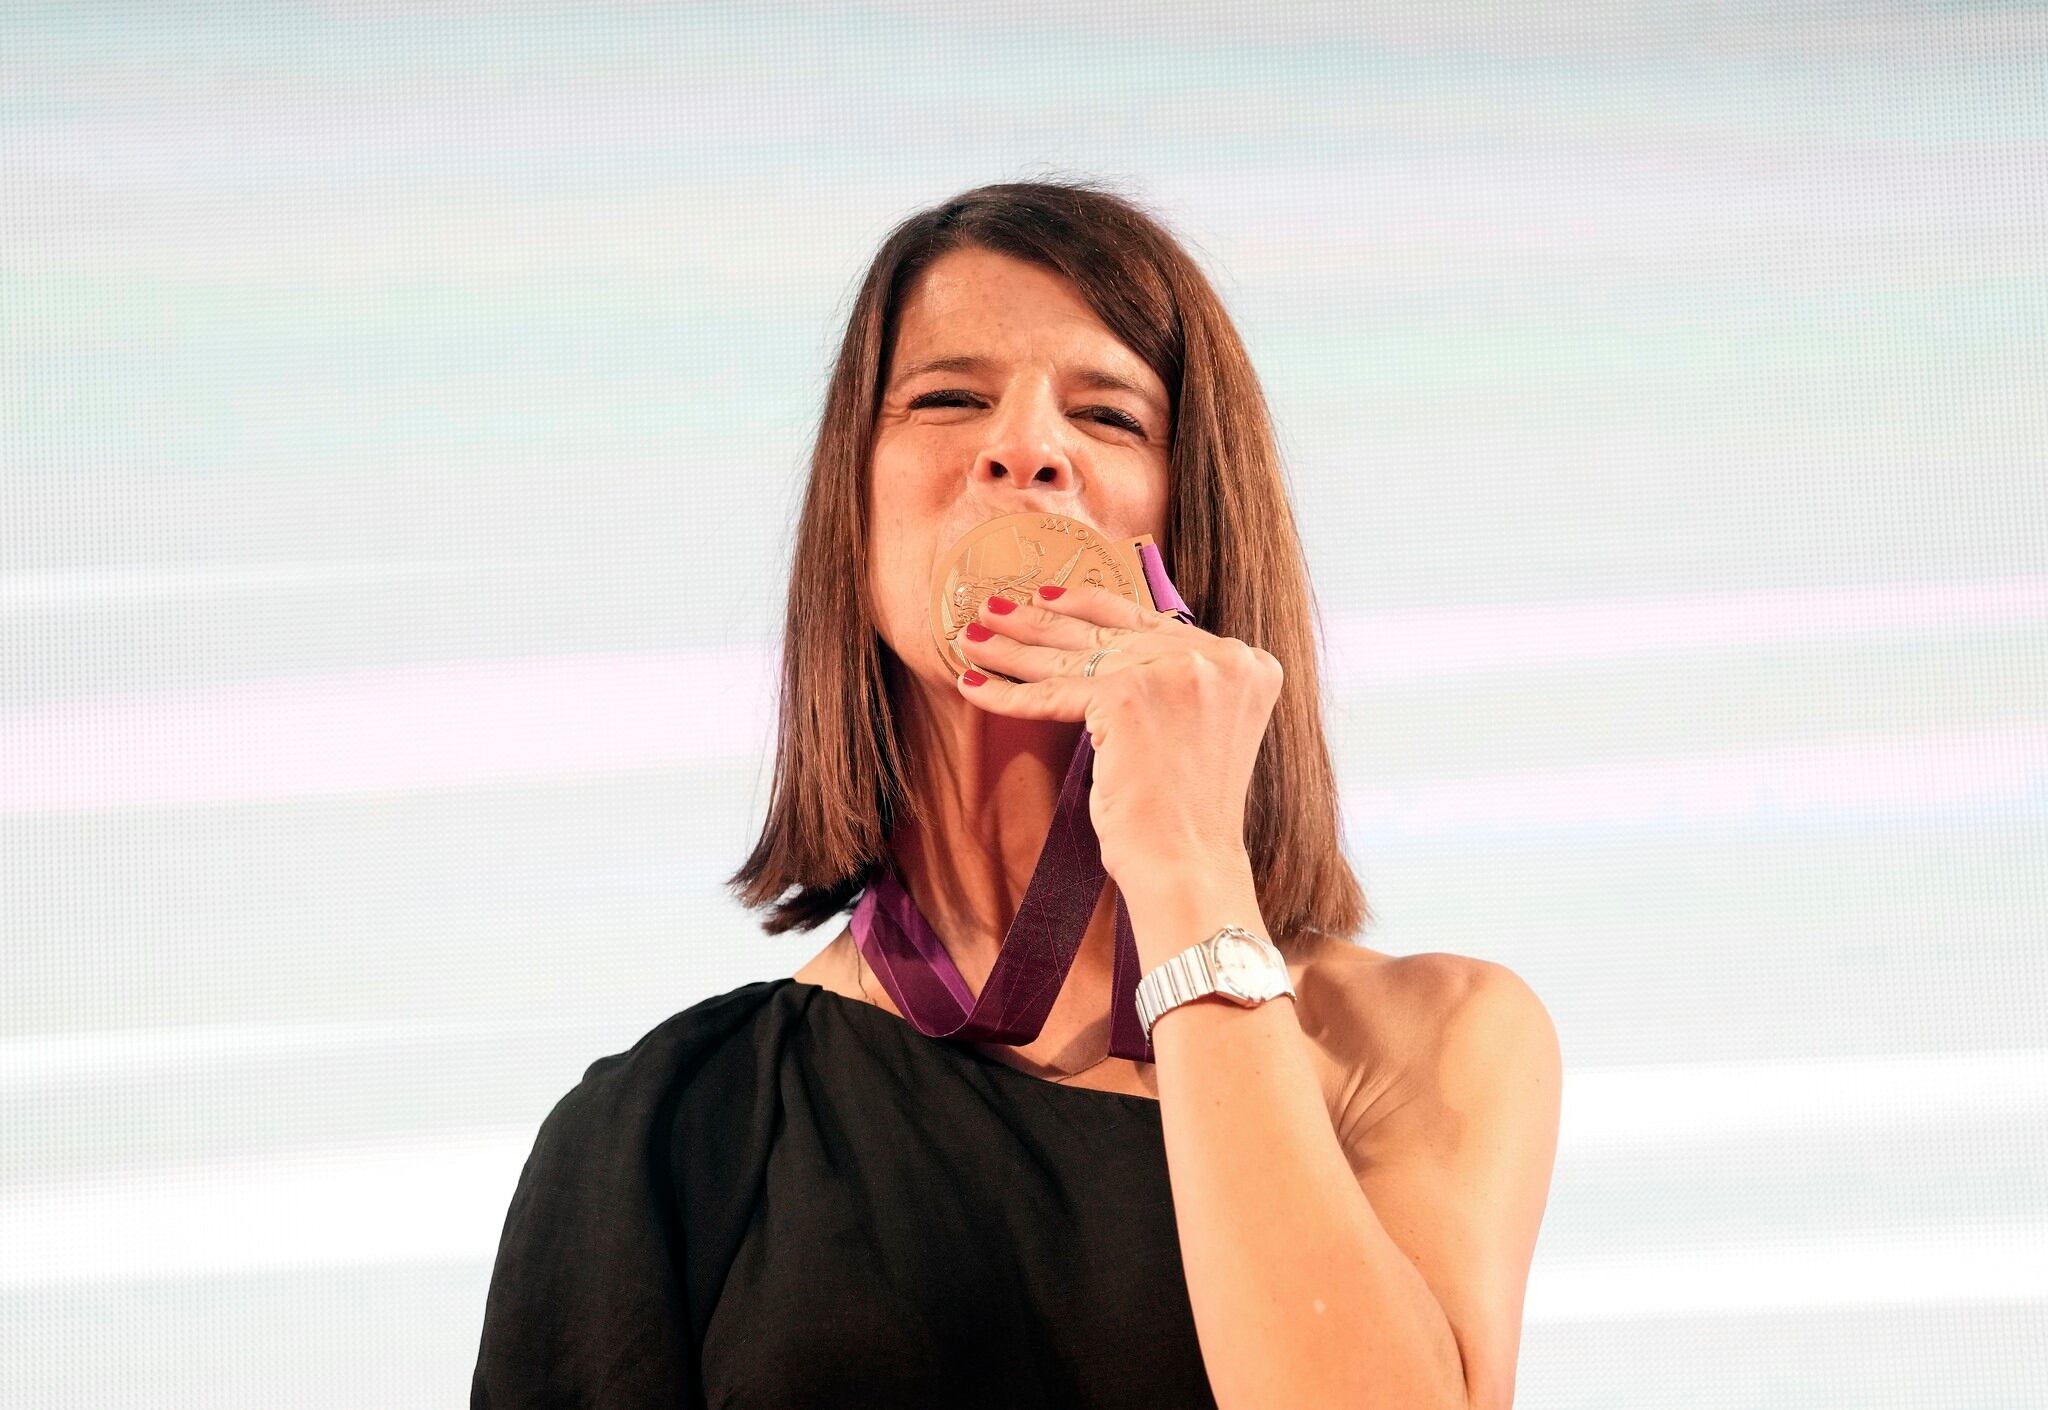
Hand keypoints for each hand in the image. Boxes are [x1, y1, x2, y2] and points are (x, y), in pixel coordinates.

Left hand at [951, 580, 1282, 895]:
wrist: (1187, 866)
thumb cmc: (1185, 817)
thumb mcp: (1200, 730)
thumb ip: (1178, 686)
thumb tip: (1114, 652)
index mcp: (1248, 663)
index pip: (1154, 623)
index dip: (1096, 608)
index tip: (1053, 597)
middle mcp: (1219, 658)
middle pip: (1111, 634)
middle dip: (1045, 622)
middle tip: (996, 608)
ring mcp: (1175, 673)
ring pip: (1078, 658)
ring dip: (1016, 647)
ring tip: (973, 637)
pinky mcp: (1128, 697)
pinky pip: (1053, 692)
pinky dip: (1007, 693)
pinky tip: (972, 683)